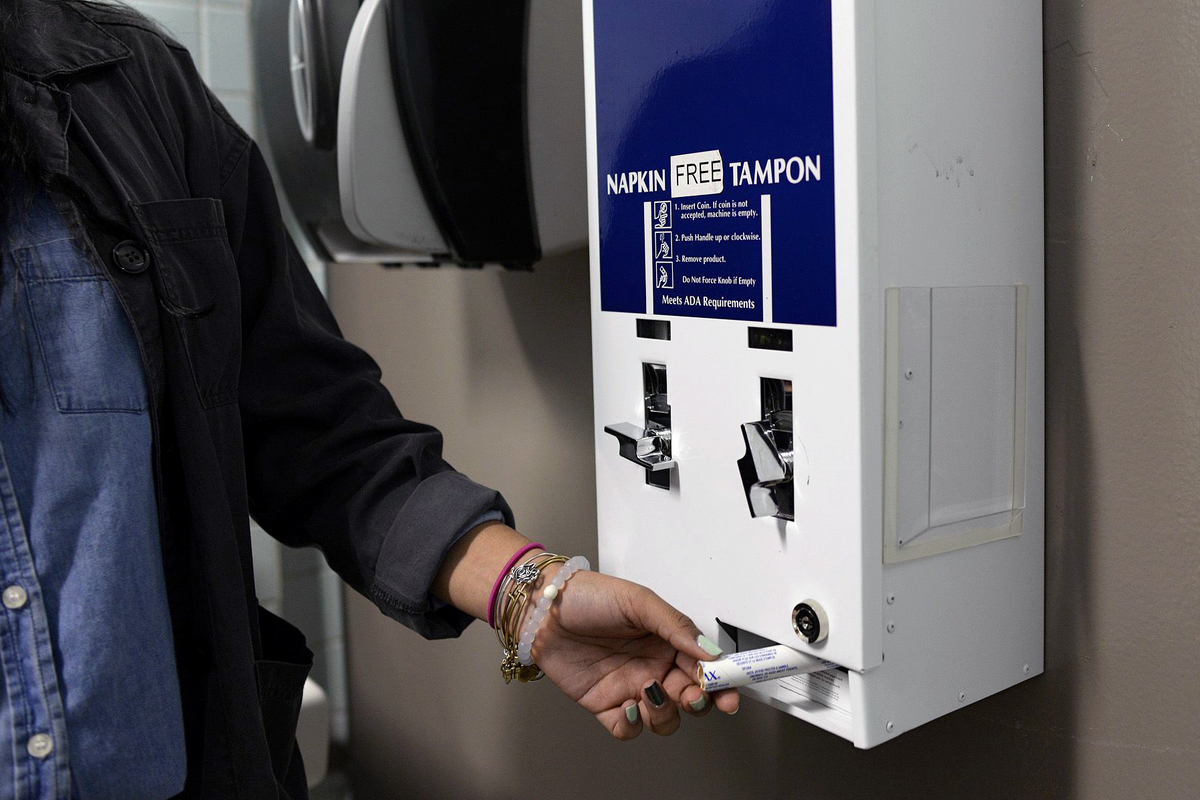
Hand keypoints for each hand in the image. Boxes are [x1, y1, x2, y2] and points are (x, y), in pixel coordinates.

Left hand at [531, 569, 738, 739]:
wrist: (543, 610)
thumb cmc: (588, 597)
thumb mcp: (639, 601)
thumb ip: (676, 626)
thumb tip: (711, 651)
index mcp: (668, 641)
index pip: (704, 667)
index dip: (721, 684)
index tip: (729, 692)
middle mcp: (653, 666)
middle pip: (691, 698)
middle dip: (698, 703)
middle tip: (692, 695)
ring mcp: (631, 687)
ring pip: (663, 718)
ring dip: (664, 714)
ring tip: (649, 692)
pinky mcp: (605, 705)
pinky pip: (628, 729)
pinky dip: (632, 725)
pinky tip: (628, 706)